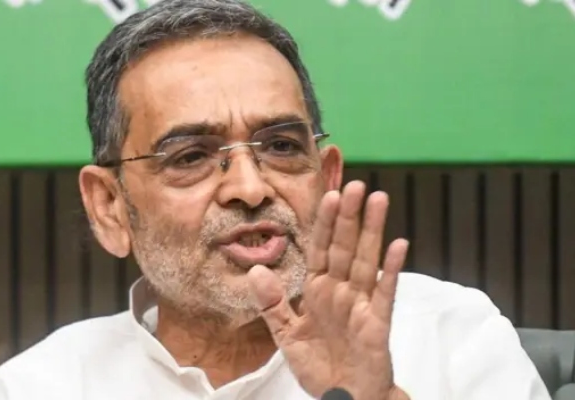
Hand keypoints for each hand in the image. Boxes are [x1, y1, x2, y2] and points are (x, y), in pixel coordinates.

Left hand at [248, 181, 409, 399]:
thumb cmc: (319, 367)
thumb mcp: (287, 336)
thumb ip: (273, 304)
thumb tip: (256, 270)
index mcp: (317, 291)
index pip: (320, 248)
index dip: (324, 223)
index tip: (328, 194)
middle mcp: (340, 291)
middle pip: (344, 246)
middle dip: (349, 216)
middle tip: (356, 184)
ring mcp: (361, 304)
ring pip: (365, 260)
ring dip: (372, 230)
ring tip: (378, 200)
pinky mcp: (377, 323)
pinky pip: (385, 292)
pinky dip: (392, 270)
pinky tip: (399, 245)